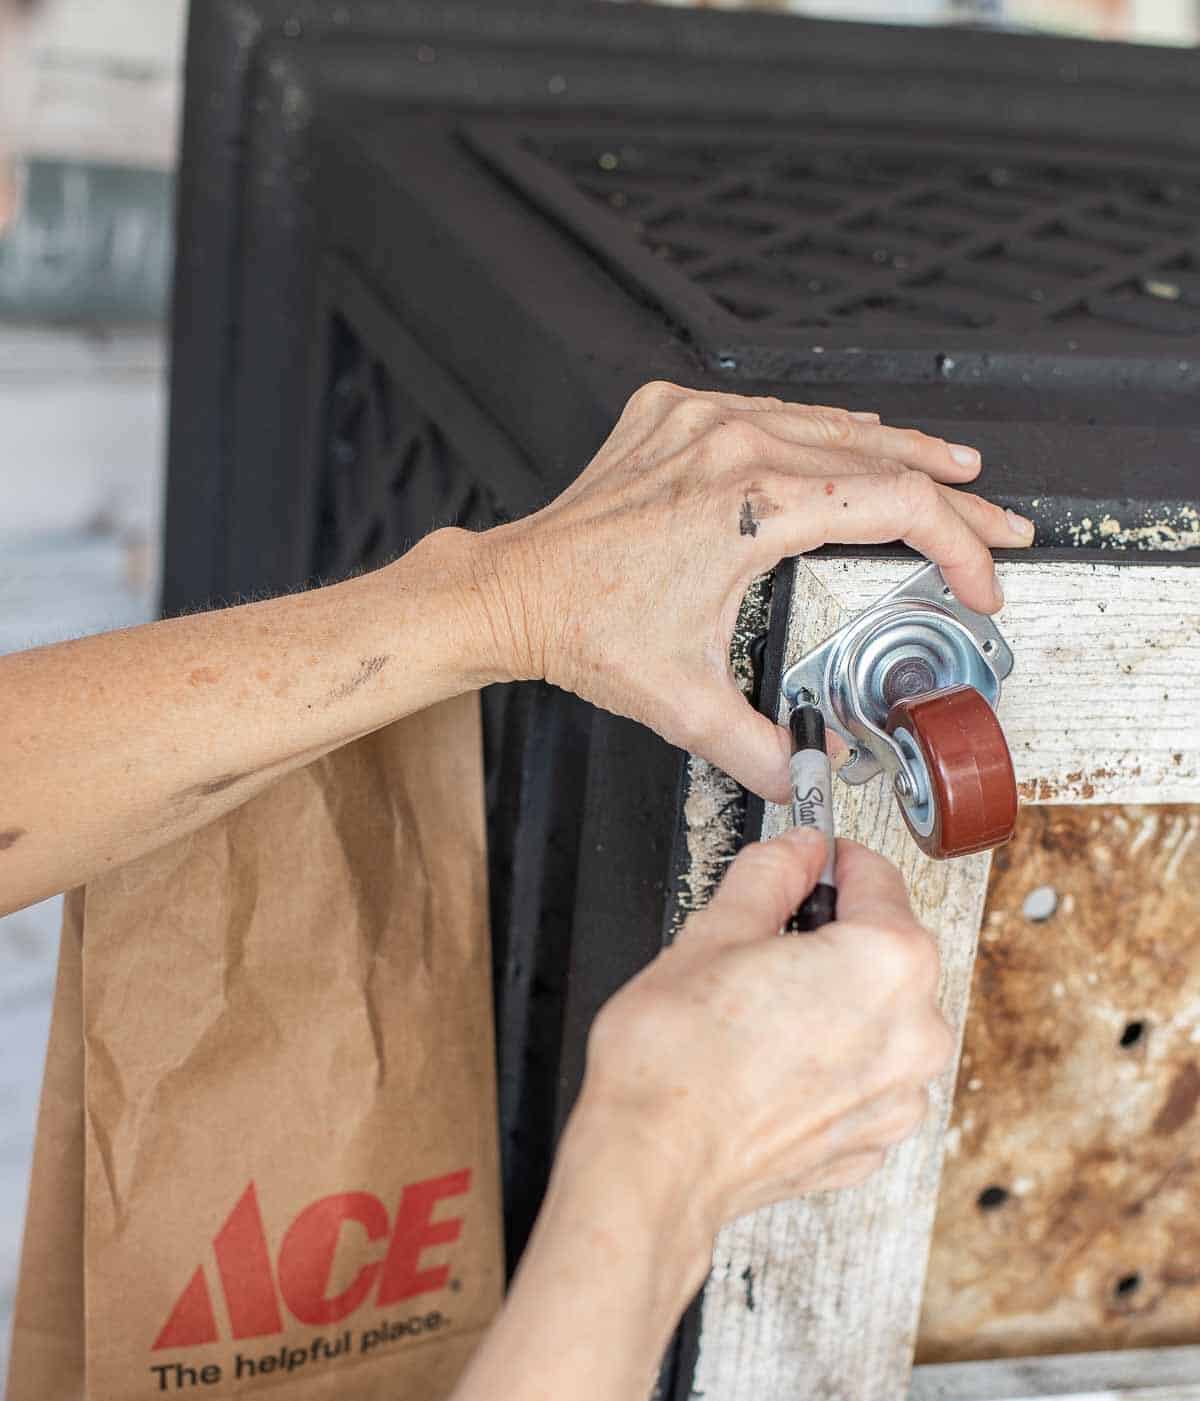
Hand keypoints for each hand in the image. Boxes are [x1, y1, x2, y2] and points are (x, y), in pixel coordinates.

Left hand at [471, 382, 1033, 803]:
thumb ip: (761, 748)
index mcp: (748, 505)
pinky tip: (855, 443)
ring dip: (897, 453)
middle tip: (1000, 526)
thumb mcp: (684, 705)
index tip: (979, 581)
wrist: (512, 590)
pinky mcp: (673, 414)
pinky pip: (773, 411)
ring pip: (829, 423)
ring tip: (953, 472)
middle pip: (877, 455)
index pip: (891, 506)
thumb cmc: (584, 629)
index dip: (956, 545)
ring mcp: (700, 420)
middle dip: (953, 496)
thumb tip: (812, 773)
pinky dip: (825, 433)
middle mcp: (730, 445)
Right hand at [559, 829, 953, 1271]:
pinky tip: (770, 1065)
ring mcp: (899, 1096)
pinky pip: (862, 1079)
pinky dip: (828, 1066)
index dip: (831, 863)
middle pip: (885, 952)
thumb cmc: (676, 1062)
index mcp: (889, 962)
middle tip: (762, 944)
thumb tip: (795, 851)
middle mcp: (915, 1031)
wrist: (655, 1165)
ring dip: (833, 1005)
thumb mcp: (713, 934)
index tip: (807, 863)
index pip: (876, 878)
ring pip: (877, 1019)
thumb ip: (769, 877)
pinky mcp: (871, 1141)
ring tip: (759, 1014)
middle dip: (831, 939)